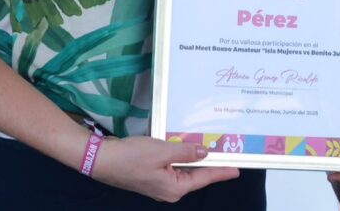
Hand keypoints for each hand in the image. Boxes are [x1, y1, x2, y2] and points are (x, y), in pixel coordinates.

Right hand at [92, 136, 240, 201]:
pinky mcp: (150, 177)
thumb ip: (186, 152)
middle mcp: (168, 191)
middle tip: (226, 154)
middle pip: (195, 177)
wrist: (102, 160)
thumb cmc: (131, 157)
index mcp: (174, 188)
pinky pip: (172, 168)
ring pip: (183, 171)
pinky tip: (185, 149)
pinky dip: (180, 158)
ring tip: (210, 150)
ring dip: (194, 160)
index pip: (204, 178)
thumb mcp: (163, 150)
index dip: (221, 172)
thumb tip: (204, 153)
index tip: (237, 169)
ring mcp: (159, 185)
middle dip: (209, 165)